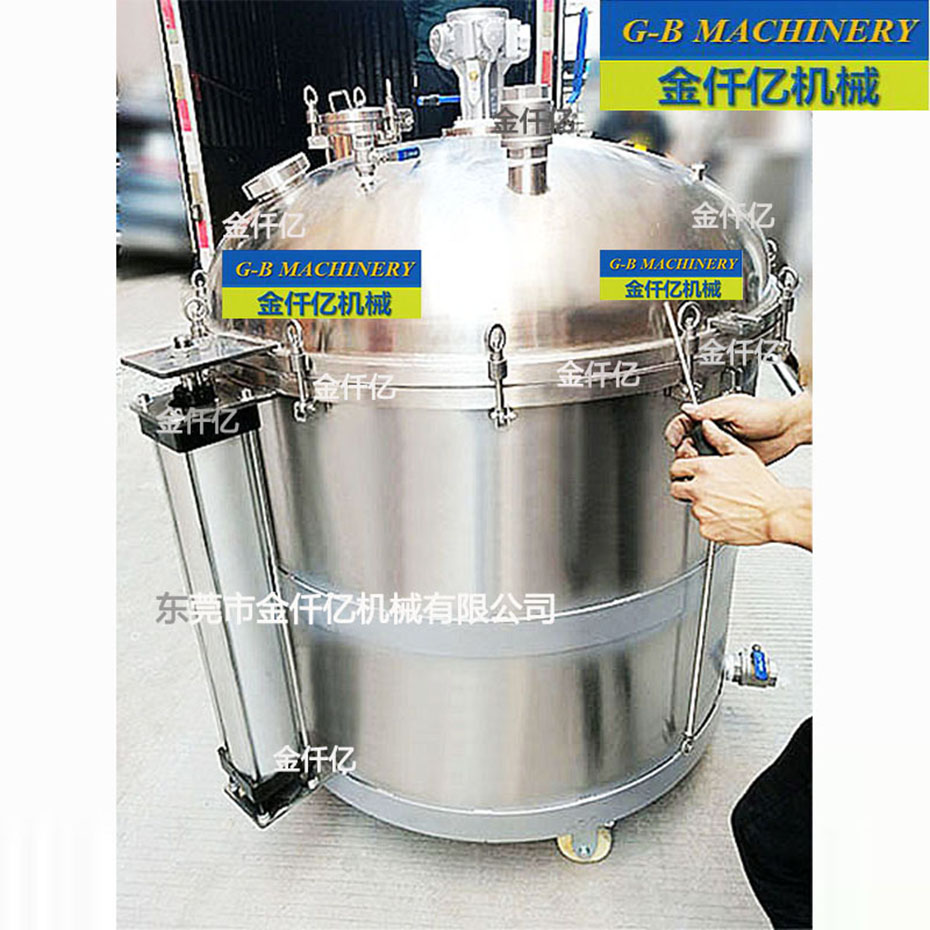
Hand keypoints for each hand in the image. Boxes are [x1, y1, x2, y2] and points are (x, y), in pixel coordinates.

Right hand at [665, 392, 811, 463]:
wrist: (789, 430)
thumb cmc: (767, 413)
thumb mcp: (735, 407)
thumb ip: (709, 409)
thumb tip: (687, 409)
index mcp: (711, 416)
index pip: (684, 422)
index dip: (676, 431)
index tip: (674, 439)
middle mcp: (714, 431)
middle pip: (686, 441)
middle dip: (683, 449)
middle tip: (690, 452)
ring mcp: (720, 447)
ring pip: (697, 457)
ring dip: (694, 461)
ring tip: (700, 462)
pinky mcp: (729, 461)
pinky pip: (712, 468)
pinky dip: (707, 470)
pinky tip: (710, 469)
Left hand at [669, 420, 811, 548]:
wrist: (776, 513)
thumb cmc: (763, 486)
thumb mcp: (743, 454)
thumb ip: (719, 438)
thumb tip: (706, 426)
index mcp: (704, 469)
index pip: (676, 468)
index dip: (682, 470)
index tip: (687, 473)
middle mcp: (699, 490)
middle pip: (676, 489)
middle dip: (685, 488)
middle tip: (702, 490)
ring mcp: (701, 511)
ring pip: (691, 507)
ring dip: (701, 505)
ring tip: (724, 502)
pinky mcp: (706, 529)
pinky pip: (703, 525)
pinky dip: (711, 522)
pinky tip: (727, 515)